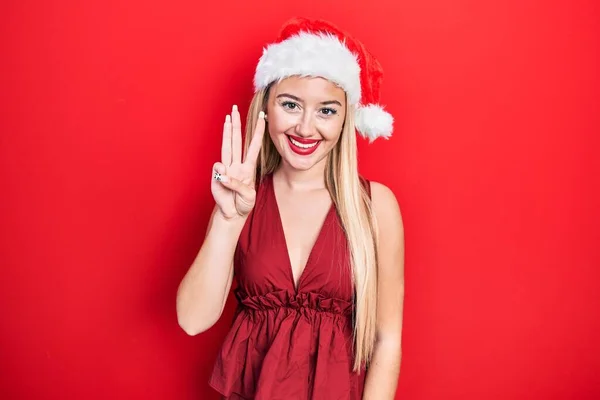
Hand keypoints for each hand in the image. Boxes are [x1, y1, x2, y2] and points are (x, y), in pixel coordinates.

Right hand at [211, 104, 265, 219]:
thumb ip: (237, 185)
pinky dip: (221, 174)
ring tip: (227, 119)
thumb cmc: (243, 204)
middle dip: (237, 124)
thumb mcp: (248, 196)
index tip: (262, 117)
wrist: (232, 214)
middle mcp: (237, 165)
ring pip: (227, 146)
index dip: (258, 132)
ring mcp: (226, 169)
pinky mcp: (217, 176)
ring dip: (227, 132)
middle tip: (235, 109)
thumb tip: (223, 174)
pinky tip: (223, 179)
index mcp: (248, 168)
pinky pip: (219, 170)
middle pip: (237, 140)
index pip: (254, 146)